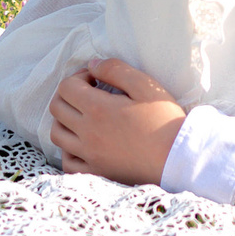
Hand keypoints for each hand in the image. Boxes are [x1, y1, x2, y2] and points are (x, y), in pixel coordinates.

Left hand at [49, 60, 185, 183]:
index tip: (95, 79)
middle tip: (88, 93)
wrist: (178, 158)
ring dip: (64, 120)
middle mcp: (87, 132)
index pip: (66, 87)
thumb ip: (116, 69)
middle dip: (68, 94)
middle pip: (56, 108)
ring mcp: (89, 155)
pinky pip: (67, 163)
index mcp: (98, 109)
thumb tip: (92, 64)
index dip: (78, 77)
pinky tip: (83, 143)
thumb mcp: (146, 85)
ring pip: (57, 134)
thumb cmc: (164, 120)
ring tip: (84, 116)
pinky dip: (68, 150)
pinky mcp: (96, 171)